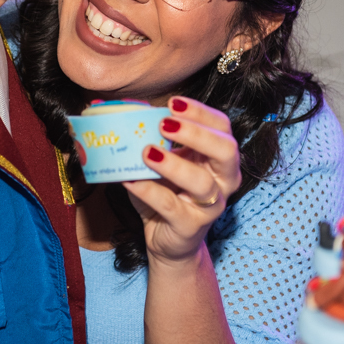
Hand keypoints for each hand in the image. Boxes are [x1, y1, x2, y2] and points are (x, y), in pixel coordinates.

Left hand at [123, 97, 241, 265]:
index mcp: (219, 157)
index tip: (173, 102)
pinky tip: (129, 180)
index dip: (201, 112)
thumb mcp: (163, 162)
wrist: (168, 240)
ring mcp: (211, 205)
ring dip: (173, 164)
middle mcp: (223, 180)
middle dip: (196, 133)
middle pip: (225, 150)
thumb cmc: (167, 194)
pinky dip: (148, 190)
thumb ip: (152, 138)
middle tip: (165, 123)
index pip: (222, 126)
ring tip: (147, 152)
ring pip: (202, 182)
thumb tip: (118, 109)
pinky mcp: (191, 226)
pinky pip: (171, 206)